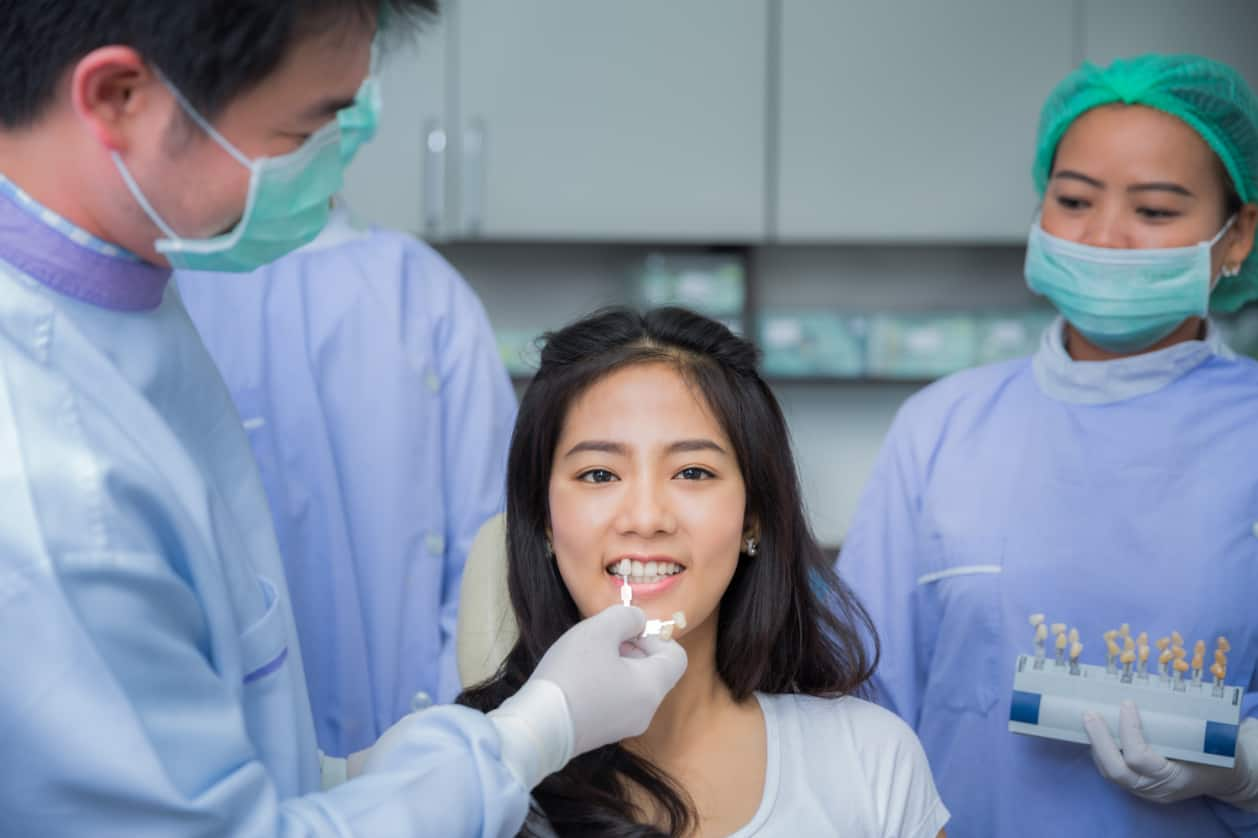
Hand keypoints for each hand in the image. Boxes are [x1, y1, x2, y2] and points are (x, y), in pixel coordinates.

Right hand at [534, 605, 687, 754]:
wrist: (537, 725)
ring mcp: (625, 726)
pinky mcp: (604, 735)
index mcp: (652, 687)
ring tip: (585, 660)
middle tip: (602, 641)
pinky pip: (617, 702)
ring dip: (616, 666)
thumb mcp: (599, 629)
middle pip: (654, 671)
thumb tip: (638, 622)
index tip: (626, 632)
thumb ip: (627, 617)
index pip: (676, 656)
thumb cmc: (571, 674)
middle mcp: (646, 711)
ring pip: (634, 686)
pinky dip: (605, 685)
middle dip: (633, 649)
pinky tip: (577, 680)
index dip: (654, 636)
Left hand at [1083, 700, 1248, 803]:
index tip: (1126, 703)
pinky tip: (1099, 733)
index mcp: (1173, 777)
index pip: (1139, 757)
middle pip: (1116, 771)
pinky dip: (1103, 751)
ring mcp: (1144, 791)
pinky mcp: (1137, 788)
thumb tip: (1150, 691)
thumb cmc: (1215, 755)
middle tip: (1089, 714)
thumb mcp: (1203, 741)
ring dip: (1096, 745)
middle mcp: (1154, 789)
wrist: (1224, 779)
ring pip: (1110, 773)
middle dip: (1099, 741)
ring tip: (1090, 719)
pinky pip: (1112, 772)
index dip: (1128, 729)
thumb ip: (1178, 725)